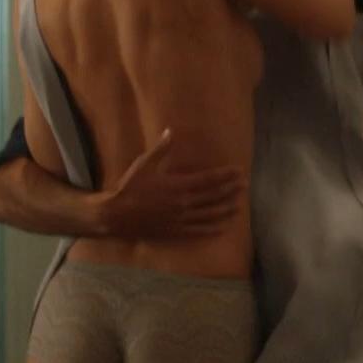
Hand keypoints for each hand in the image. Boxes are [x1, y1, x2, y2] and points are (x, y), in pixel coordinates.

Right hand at [89, 129, 245, 237]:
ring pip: (210, 215)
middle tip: (245, 186)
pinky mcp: (176, 232)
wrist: (117, 215)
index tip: (239, 171)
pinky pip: (199, 231)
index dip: (226, 175)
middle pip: (214, 197)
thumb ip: (161, 149)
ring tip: (240, 206)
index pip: (209, 179)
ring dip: (227, 210)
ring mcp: (181, 219)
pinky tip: (224, 228)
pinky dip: (213, 229)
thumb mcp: (145, 164)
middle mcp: (184, 203)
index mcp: (178, 185)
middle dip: (231, 191)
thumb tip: (170, 131)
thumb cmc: (130, 187)